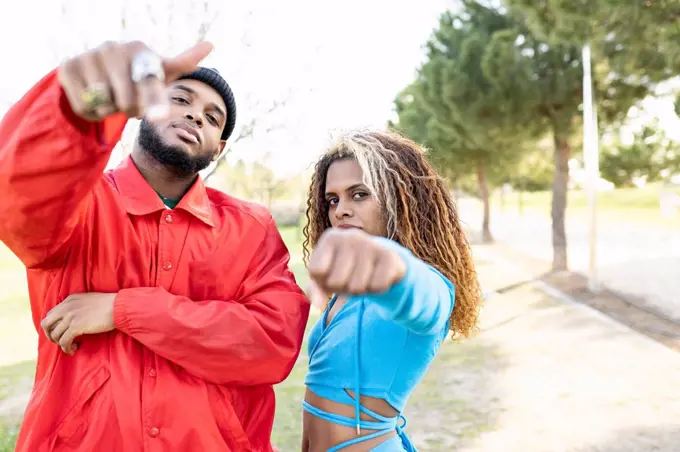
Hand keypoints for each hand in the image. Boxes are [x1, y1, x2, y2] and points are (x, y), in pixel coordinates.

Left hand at [41, 293, 116, 354]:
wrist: (118, 306)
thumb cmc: (109, 305)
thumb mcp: (89, 300)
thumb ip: (78, 307)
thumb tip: (74, 319)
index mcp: (69, 300)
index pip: (51, 313)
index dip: (52, 325)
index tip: (60, 332)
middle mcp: (66, 307)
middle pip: (46, 324)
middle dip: (50, 335)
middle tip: (59, 341)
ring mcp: (70, 316)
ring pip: (54, 335)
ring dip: (60, 344)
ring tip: (71, 346)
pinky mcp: (76, 326)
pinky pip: (64, 341)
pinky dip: (67, 348)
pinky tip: (74, 349)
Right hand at [58, 40, 213, 120]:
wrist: (97, 71)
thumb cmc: (136, 74)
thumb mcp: (160, 70)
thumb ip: (183, 62)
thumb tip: (210, 44)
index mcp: (139, 50)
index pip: (148, 82)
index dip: (154, 102)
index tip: (160, 118)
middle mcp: (112, 47)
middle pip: (126, 102)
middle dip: (131, 110)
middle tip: (131, 104)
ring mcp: (88, 56)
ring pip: (104, 104)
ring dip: (110, 110)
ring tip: (112, 97)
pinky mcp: (68, 68)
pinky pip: (84, 106)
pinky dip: (92, 111)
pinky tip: (95, 98)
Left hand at [307, 229, 405, 308]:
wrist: (380, 260)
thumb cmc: (346, 269)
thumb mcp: (325, 277)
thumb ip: (315, 290)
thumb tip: (318, 305)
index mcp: (331, 237)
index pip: (316, 271)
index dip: (323, 280)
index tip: (332, 273)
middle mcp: (351, 236)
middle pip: (336, 281)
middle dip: (342, 287)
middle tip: (350, 277)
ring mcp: (371, 244)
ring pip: (357, 287)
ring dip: (360, 290)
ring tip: (363, 277)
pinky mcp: (390, 256)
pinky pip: (378, 287)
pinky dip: (376, 289)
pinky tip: (377, 277)